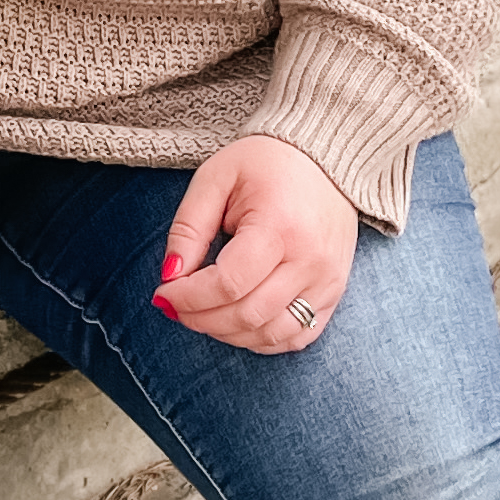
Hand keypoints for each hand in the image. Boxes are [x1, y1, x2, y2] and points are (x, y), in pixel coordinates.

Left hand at [154, 133, 359, 352]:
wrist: (325, 159)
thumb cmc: (265, 164)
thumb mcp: (215, 179)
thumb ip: (189, 228)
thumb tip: (170, 276)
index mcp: (279, 226)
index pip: (228, 284)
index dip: (189, 297)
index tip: (164, 291)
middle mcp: (310, 260)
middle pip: (248, 315)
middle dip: (201, 319)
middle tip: (177, 307)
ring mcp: (328, 281)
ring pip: (272, 334)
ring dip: (229, 334)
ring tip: (203, 314)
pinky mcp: (335, 292)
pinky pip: (298, 336)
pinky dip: (262, 340)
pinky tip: (238, 323)